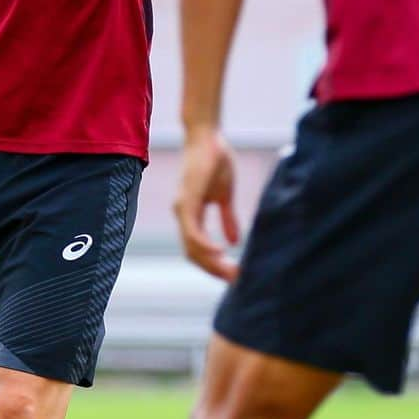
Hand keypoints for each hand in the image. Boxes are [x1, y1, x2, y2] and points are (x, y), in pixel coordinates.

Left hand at [173, 128, 240, 281]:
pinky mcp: (187, 201)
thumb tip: (234, 241)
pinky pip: (193, 231)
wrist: (207, 137)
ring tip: (231, 272)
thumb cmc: (215, 162)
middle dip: (214, 270)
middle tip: (235, 281)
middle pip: (194, 254)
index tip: (233, 274)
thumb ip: (228, 219)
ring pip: (192, 247)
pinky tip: (220, 253)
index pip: (198, 249)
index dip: (214, 264)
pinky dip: (205, 244)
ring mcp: (182, 209)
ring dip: (211, 262)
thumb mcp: (225, 196)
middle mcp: (183, 215)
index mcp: (191, 216)